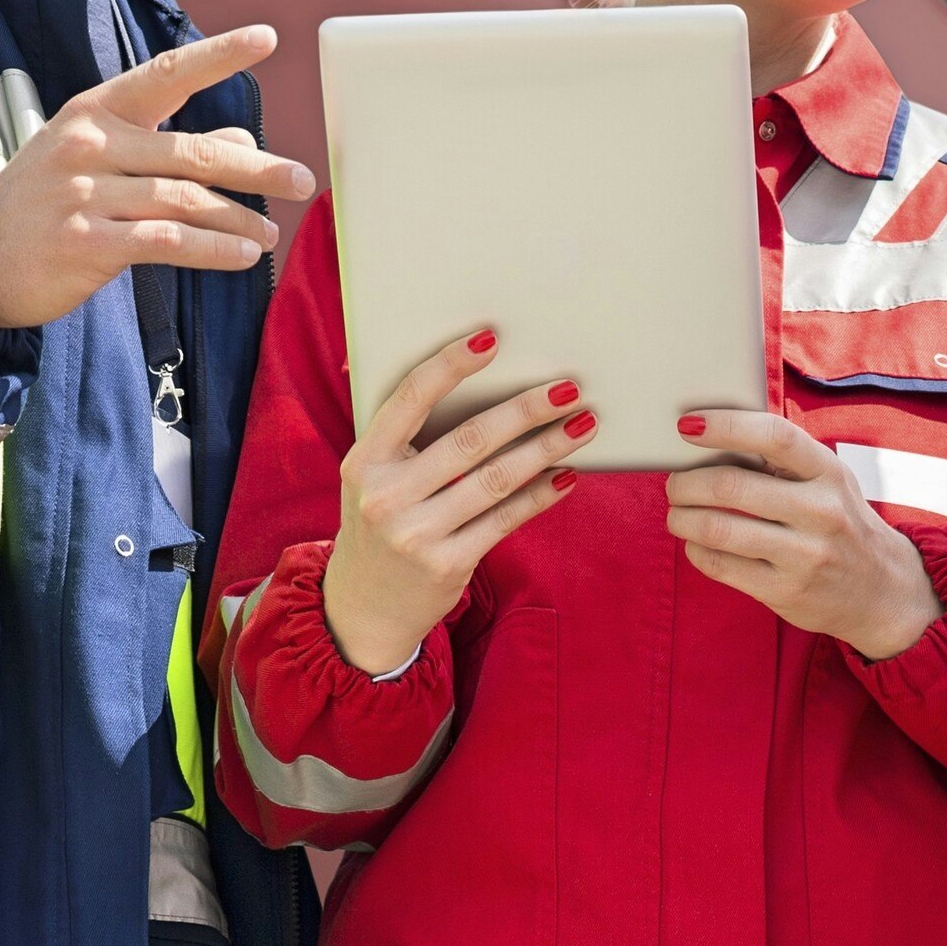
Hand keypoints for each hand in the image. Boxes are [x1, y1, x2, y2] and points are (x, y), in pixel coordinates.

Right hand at [0, 27, 309, 330]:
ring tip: (271, 232)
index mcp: (96, 110)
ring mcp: (84, 194)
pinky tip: (241, 254)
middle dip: (257, 168)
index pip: (166, 73)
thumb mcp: (98, 156)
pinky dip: (211, 249)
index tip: (267, 38)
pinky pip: (165, 241)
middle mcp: (91, 144)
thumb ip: (167, 146)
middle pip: (193, 152)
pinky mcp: (85, 243)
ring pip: (184, 200)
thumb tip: (242, 141)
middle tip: (302, 180)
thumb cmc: (47, 199)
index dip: (219, 55)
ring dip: (238, 218)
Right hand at [317, 328, 587, 674]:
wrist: (364, 607)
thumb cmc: (379, 523)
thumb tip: (469, 380)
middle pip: (470, 439)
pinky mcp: (447, 565)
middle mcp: (386, 496)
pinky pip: (505, 520)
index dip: (451, 365)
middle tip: (568, 388)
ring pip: (496, 479)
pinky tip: (565, 476)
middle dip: (525, 409)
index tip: (490, 338)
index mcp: (365, 461)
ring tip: (582, 426)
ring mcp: (417, 534)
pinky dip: (539, 495)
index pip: (410, 399)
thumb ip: (404, 438)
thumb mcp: (371, 478)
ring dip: (546, 448)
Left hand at [659, 409, 941, 660]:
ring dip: (682, 518)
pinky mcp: (786, 592)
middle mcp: (821, 512)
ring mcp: (804, 556)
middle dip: (686, 483)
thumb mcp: (830, 480)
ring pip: (718, 530)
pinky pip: (721, 566)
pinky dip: (696, 551)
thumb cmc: (840, 520)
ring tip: (677, 513)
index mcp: (829, 473)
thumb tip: (709, 434)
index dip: (725, 426)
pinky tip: (696, 544)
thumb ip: (784, 459)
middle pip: (731, 487)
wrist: (883, 591)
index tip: (687, 424)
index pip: (774, 436)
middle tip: (674, 483)